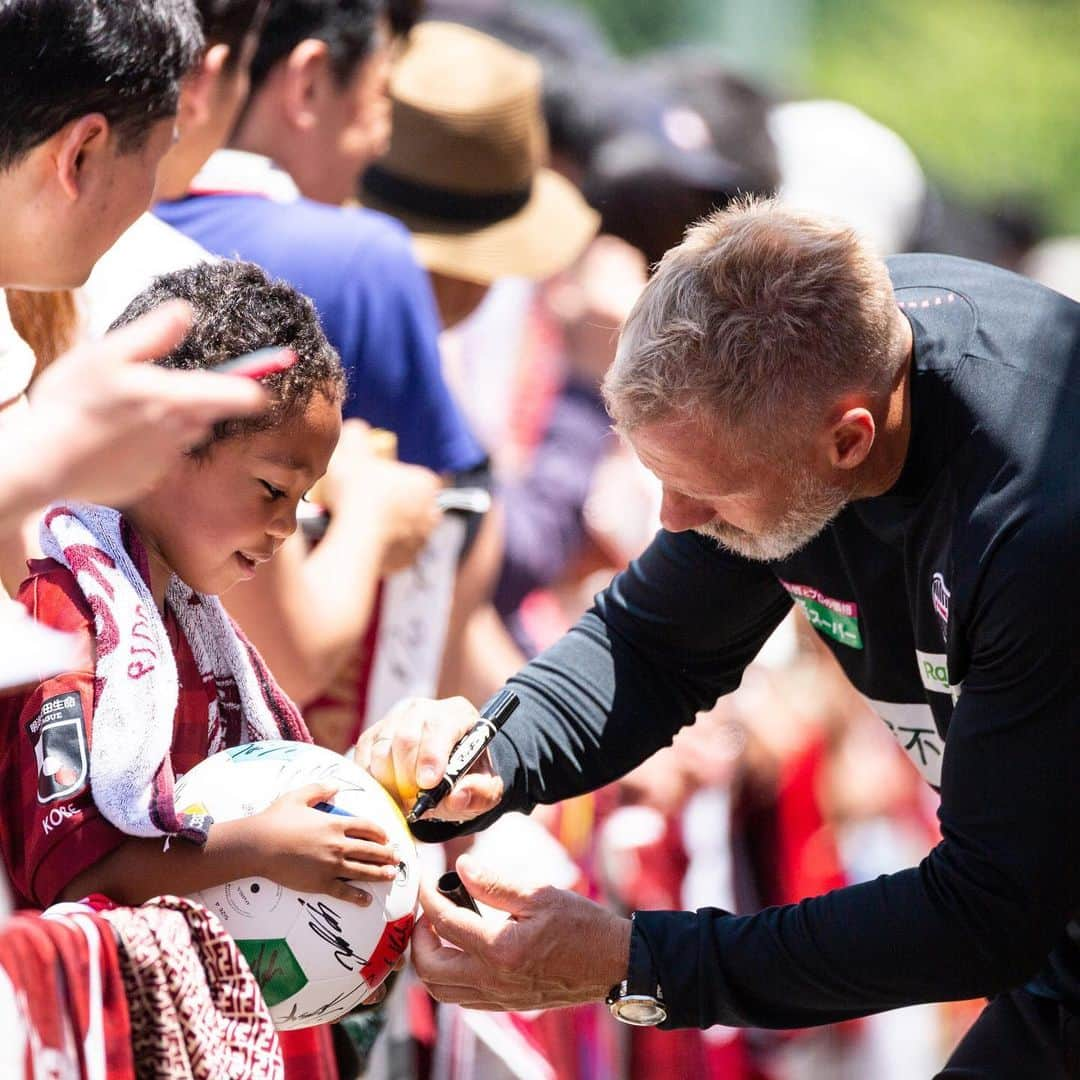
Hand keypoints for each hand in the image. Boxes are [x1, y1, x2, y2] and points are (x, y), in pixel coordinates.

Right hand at [15, 301, 265, 506]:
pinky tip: (115, 439)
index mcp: (174, 398)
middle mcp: (181, 432)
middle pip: (211, 412)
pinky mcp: (150, 480)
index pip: (237, 393)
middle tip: (158, 387)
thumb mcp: (105, 355)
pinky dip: (148, 446)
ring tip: (128, 413)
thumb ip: (152, 335)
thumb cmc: (70, 403)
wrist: (42, 463)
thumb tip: (186, 311)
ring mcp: (167, 460)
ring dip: (172, 421)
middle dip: (200, 398)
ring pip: (186, 433)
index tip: (277, 368)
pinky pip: (161, 456)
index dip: (258, 382)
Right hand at [244, 782, 400, 905]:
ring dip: (380, 874)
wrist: (258, 845)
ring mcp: (330, 866)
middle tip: (396, 858)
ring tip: (391, 875)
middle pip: (371, 850)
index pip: (367, 828)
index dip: (380, 833)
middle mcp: (337, 845)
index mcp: (335, 824)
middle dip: (387, 854)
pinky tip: (366, 900)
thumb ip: (320, 789)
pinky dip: (357, 896)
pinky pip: (343, 891)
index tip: (387, 837)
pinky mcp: (319, 883)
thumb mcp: (299, 796)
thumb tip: (336, 786)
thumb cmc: (276, 819)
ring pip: (363, 871)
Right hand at [318, 420, 441, 572]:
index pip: (414, 477)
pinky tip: (362, 541)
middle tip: (364, 501)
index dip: (392, 477)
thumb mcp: (351, 452)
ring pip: (404, 529)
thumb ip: (356, 434)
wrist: (355, 537)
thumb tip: (358, 429)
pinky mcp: (408, 562)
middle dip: (393, 503)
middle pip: (411, 504)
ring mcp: (422, 540)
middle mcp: (432, 513)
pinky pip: (394, 551)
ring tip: (359, 521)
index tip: (372, 481)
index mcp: (426, 484)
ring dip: (388, 525)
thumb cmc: (357, 491)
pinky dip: (381, 547)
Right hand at [354, 697, 503, 817]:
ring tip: (403, 799)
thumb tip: (457, 796)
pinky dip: (372, 778)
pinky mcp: (375, 731)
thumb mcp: (485, 790)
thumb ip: (478, 793)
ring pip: (381, 747)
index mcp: (458, 714)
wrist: (449, 771)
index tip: (428, 784)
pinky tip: (389, 791)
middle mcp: (425, 708)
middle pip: (405, 736)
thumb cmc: (468, 778)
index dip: (431, 755)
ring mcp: (397, 717)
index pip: (439, 727)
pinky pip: (364, 753)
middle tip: (413, 801)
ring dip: (388, 781)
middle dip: (407, 776)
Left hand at [412, 854, 630, 1009]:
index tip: (422, 880)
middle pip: (430, 968)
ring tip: (438, 930)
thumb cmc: (582, 925)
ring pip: (442, 990)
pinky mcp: (507, 1004)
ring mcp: (499, 997)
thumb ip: (495, 883)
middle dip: (417, 938)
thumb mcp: (539, 894)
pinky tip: (461, 950)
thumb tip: (461, 867)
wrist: (613, 963)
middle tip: (424, 911)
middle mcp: (494, 980)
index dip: (426, 898)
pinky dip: (449, 976)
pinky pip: (462, 997)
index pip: (444, 923)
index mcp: (500, 949)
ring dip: (429, 960)